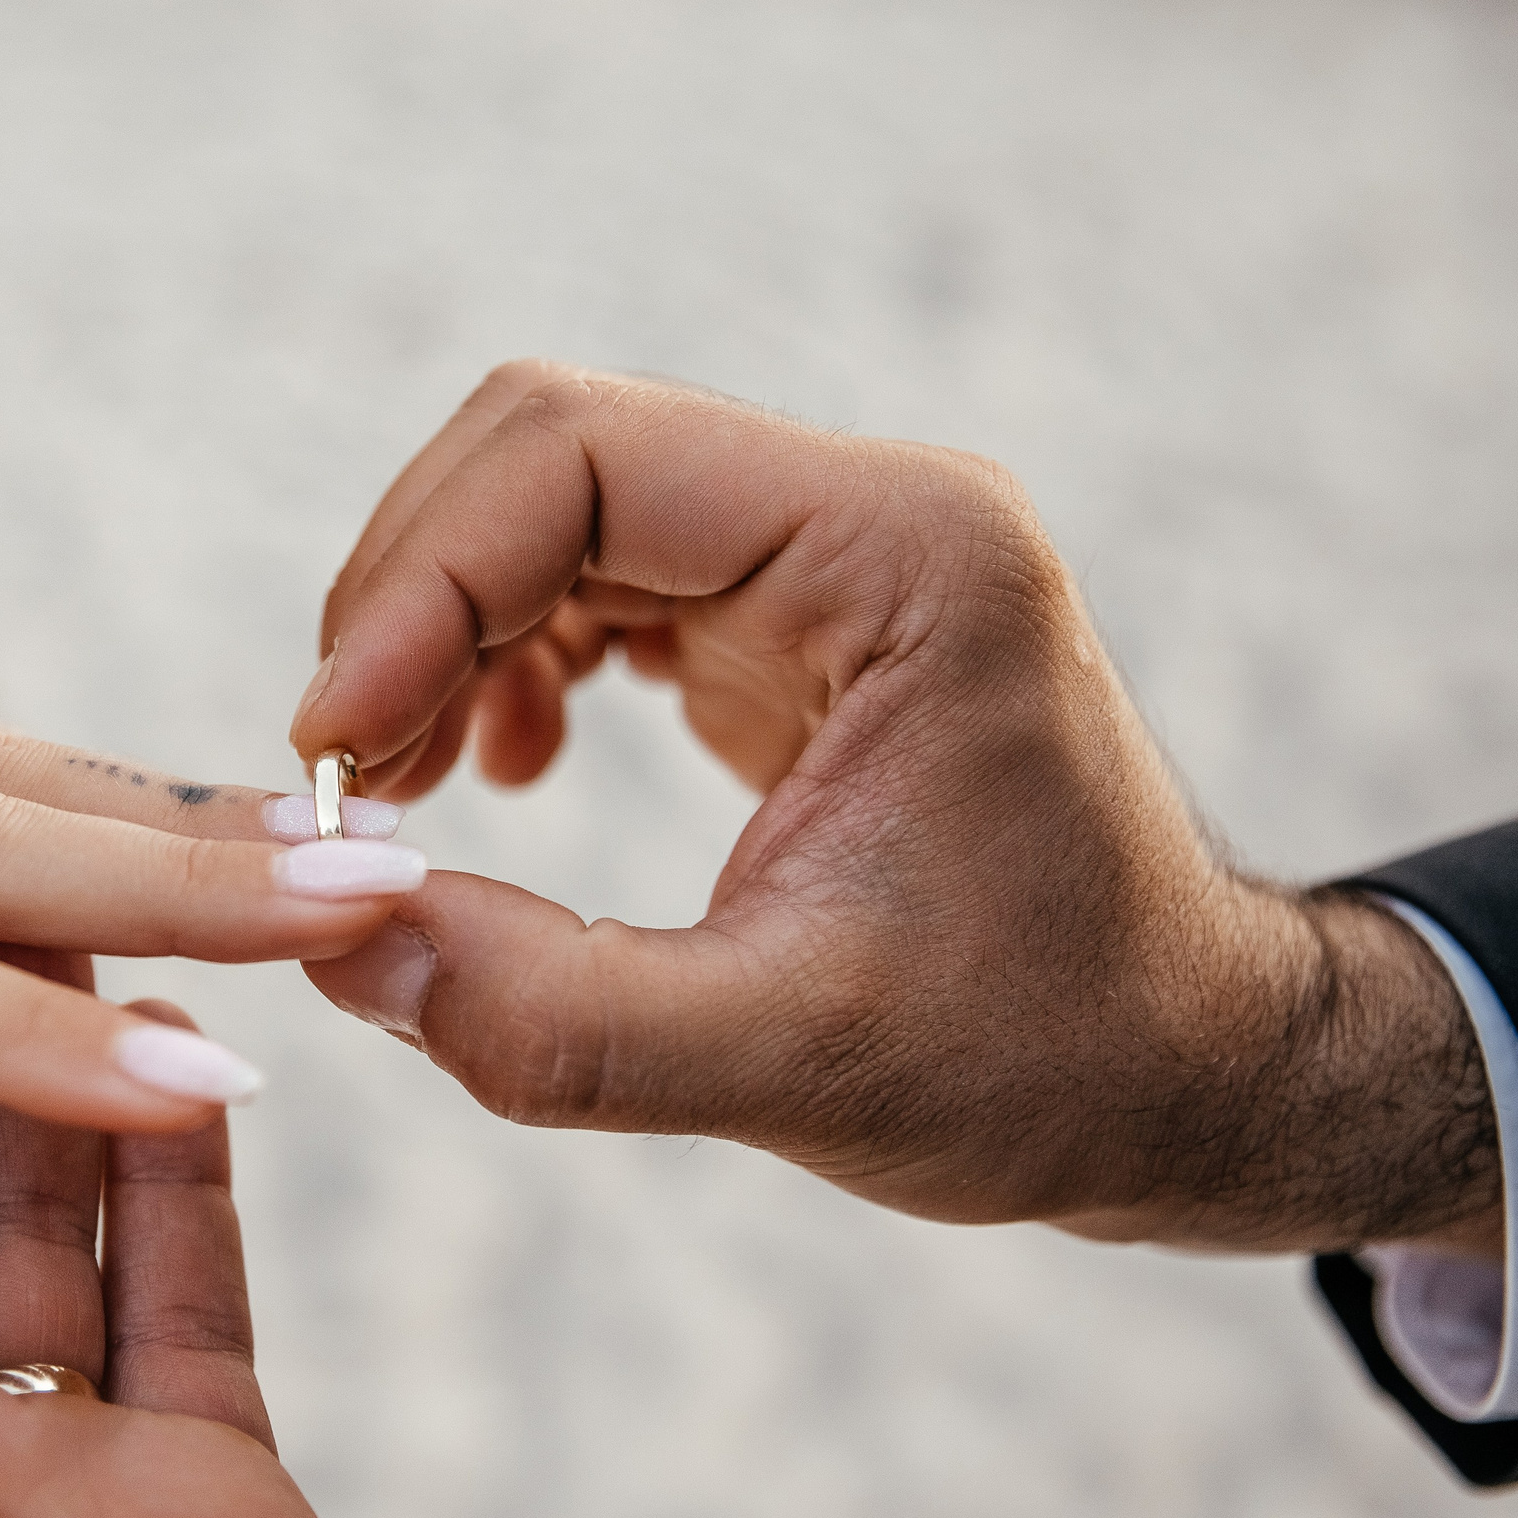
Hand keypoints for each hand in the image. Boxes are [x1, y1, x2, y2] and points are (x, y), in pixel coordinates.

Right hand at [293, 362, 1497, 1257]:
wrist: (1181, 1072)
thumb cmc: (1046, 1060)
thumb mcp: (798, 1066)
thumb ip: (560, 1020)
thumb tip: (339, 942)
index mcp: (903, 553)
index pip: (589, 454)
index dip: (422, 582)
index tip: (336, 750)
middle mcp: (866, 512)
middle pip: (552, 445)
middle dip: (412, 594)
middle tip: (348, 775)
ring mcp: (826, 552)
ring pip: (555, 498)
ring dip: (444, 624)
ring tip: (405, 785)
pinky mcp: (789, 614)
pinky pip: (594, 570)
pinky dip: (504, 651)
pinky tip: (504, 767)